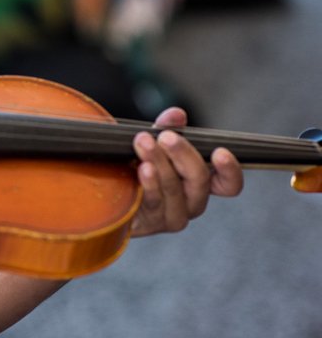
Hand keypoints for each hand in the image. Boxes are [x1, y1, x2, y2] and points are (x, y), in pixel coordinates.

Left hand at [129, 107, 242, 237]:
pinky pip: (153, 202)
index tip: (219, 152)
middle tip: (166, 137)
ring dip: (160, 162)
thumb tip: (176, 114)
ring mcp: (171, 216)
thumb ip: (167, 128)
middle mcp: (191, 203)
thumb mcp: (153, 144)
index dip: (230, 171)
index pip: (228, 185)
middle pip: (199, 181)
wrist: (106, 198)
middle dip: (183, 154)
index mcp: (199, 183)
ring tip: (144, 142)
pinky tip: (142, 168)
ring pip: (174, 189)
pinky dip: (149, 183)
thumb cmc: (137, 168)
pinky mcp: (149, 223)